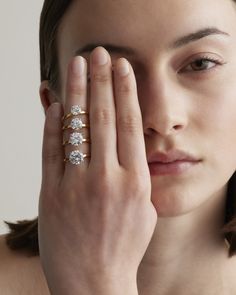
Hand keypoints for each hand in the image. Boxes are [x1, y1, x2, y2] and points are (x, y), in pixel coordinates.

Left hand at [38, 46, 156, 294]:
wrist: (94, 282)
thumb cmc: (123, 245)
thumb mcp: (144, 209)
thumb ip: (137, 175)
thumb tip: (126, 144)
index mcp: (135, 182)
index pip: (130, 123)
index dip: (125, 91)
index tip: (121, 67)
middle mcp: (108, 179)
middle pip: (104, 117)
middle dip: (101, 80)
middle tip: (98, 53)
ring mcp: (77, 185)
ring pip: (77, 127)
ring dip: (77, 92)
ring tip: (76, 66)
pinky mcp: (52, 194)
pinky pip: (52, 150)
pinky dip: (53, 124)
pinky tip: (56, 103)